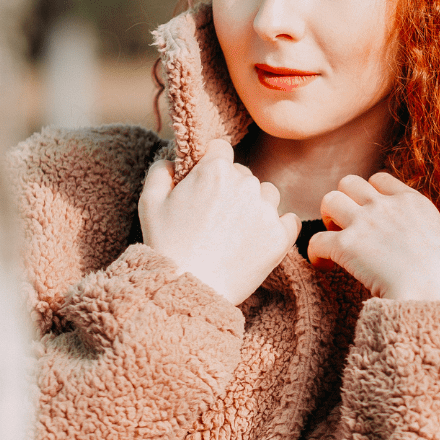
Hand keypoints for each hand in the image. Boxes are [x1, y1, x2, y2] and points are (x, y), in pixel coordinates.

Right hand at [138, 138, 300, 304]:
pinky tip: (259, 239)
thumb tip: (173, 159)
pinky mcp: (281, 235)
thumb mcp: (150, 202)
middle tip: (215, 217)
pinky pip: (289, 220)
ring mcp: (266, 210)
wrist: (190, 289)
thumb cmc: (166, 246)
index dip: (212, 164)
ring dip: (256, 205)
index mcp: (215, 170)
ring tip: (235, 231)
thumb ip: (161, 170)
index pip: (221, 149)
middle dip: (232, 189)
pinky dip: (278, 227)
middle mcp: (246, 184)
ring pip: (267, 194)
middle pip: (244, 174)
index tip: (207, 183)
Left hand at [307, 173, 439, 303]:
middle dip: (344, 202)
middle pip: (349, 182)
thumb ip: (425, 237)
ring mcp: (364, 222)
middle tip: (348, 228)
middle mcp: (386, 205)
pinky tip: (324, 266)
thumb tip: (423, 252)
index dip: (369, 196)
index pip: (379, 180)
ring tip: (336, 242)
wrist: (439, 291)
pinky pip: (316, 239)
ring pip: (329, 200)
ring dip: (327, 219)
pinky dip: (316, 253)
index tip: (370, 217)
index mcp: (412, 202)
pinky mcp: (346, 246)